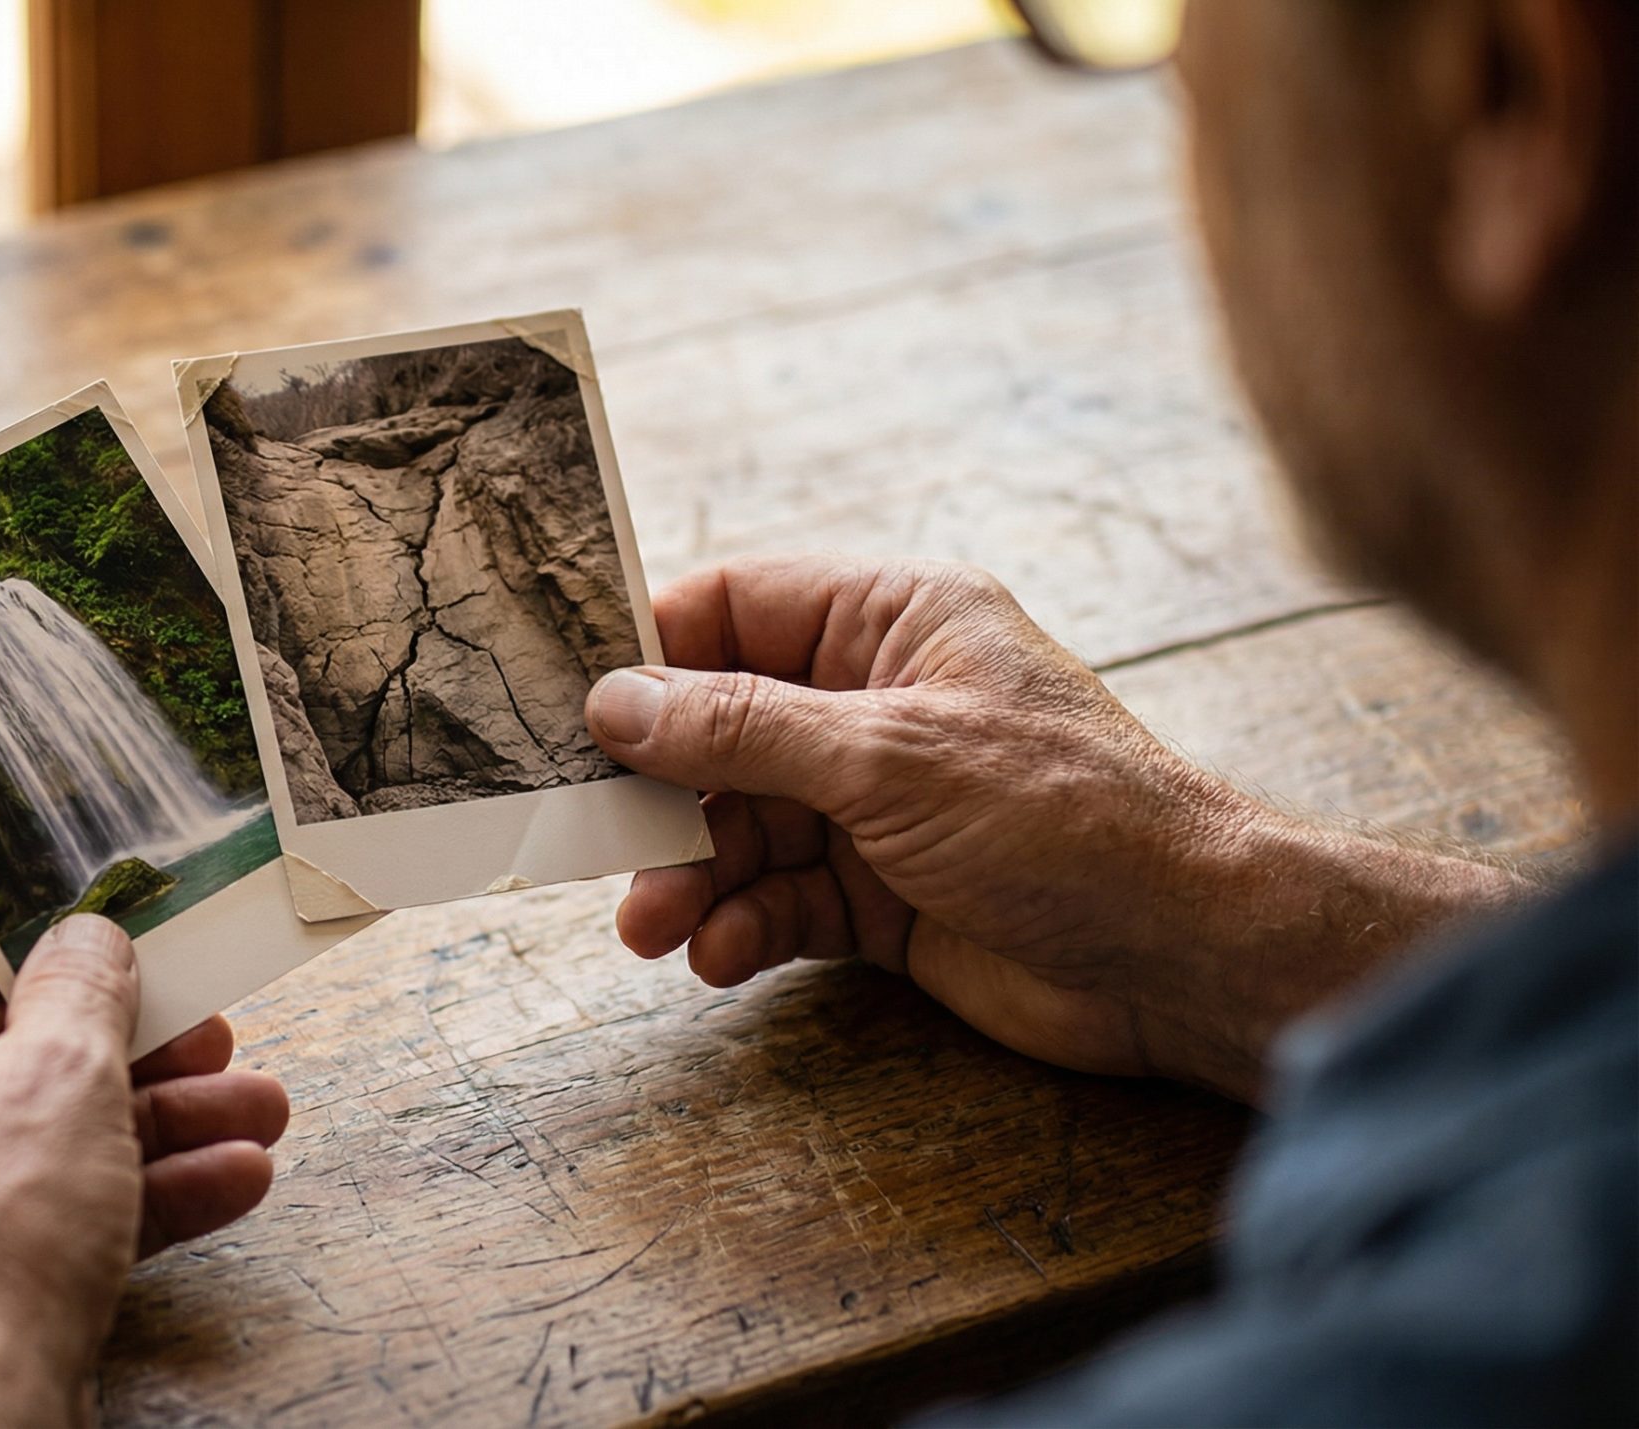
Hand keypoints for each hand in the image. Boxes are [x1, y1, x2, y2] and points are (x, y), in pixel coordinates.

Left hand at [0, 905, 288, 1427]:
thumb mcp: (65, 1076)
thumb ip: (83, 986)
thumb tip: (85, 938)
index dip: (24, 935)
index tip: (104, 945)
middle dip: (126, 1047)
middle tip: (204, 1038)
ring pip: (19, 1138)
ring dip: (148, 1124)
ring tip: (251, 1117)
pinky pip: (12, 1215)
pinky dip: (108, 1198)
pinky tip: (220, 1185)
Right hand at [586, 557, 1527, 1101]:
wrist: (1181, 957)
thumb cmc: (1065, 818)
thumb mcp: (885, 756)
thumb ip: (740, 728)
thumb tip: (616, 700)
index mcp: (892, 620)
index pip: (735, 608)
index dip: (647, 652)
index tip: (566, 704)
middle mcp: (876, 702)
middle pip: (719, 729)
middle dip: (659, 794)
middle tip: (597, 845)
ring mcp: (878, 803)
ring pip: (741, 825)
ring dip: (690, 875)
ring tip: (652, 927)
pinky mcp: (884, 894)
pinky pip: (781, 899)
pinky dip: (743, 926)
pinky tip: (722, 953)